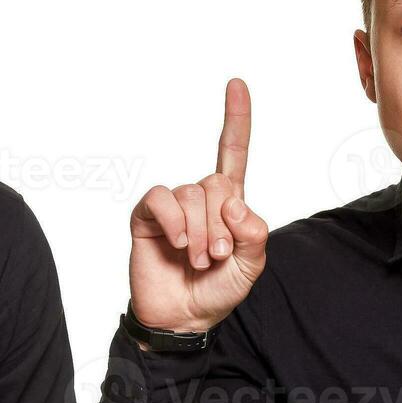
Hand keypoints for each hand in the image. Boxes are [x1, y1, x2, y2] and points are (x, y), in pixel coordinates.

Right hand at [128, 77, 268, 333]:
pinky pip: (162, 199)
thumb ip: (254, 234)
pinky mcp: (148, 215)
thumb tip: (234, 202)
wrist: (182, 318)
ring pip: (192, 195)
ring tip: (195, 260)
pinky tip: (176, 244)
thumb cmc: (217, 291)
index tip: (235, 84)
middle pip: (216, 183)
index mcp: (228, 204)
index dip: (236, 119)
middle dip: (221, 226)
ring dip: (199, 234)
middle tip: (215, 257)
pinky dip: (174, 222)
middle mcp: (200, 198)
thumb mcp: (251, 267)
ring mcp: (172, 206)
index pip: (232, 153)